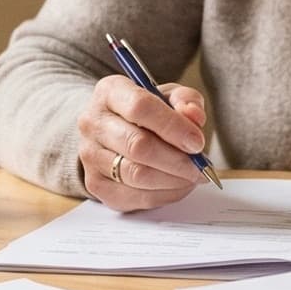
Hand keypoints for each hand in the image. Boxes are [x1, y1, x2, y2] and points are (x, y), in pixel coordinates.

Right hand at [76, 73, 208, 212]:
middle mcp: (93, 122)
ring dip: (173, 179)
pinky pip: (135, 197)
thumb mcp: (169, 96)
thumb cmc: (147, 113)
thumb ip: (186, 101)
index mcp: (110, 92)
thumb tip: (193, 116)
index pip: (140, 107)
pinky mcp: (95, 184)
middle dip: (177, 159)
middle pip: (138, 146)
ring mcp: (90, 156)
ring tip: (193, 175)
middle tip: (200, 165)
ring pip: (137, 175)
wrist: (113, 132)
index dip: (173, 126)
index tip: (197, 141)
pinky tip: (178, 185)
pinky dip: (165, 194)